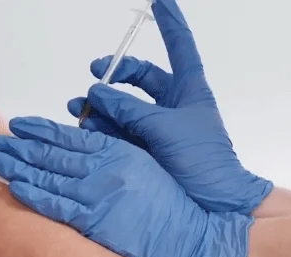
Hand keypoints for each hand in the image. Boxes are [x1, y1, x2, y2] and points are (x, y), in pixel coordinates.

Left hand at [0, 116, 252, 256]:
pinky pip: (58, 206)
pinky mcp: (97, 222)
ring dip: (19, 167)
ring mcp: (99, 195)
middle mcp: (104, 169)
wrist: (196, 237)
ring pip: (49, 176)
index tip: (19, 125)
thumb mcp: (144, 168)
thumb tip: (79, 155)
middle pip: (52, 153)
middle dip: (20, 146)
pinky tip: (15, 187)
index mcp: (117, 152)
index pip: (69, 136)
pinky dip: (35, 195)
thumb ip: (112, 158)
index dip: (40, 129)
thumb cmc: (173, 205)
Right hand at [68, 0, 272, 214]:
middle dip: (114, 74)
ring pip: (120, 106)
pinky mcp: (141, 149)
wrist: (212, 203)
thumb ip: (129, 108)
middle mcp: (170, 104)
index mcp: (188, 90)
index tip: (160, 1)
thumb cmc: (203, 161)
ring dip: (99, 104)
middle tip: (96, 74)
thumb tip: (97, 92)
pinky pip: (114, 131)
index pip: (179, 47)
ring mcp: (153, 127)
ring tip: (78, 107)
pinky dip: (98, 128)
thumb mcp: (165, 127)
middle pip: (138, 77)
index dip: (169, 23)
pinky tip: (83, 126)